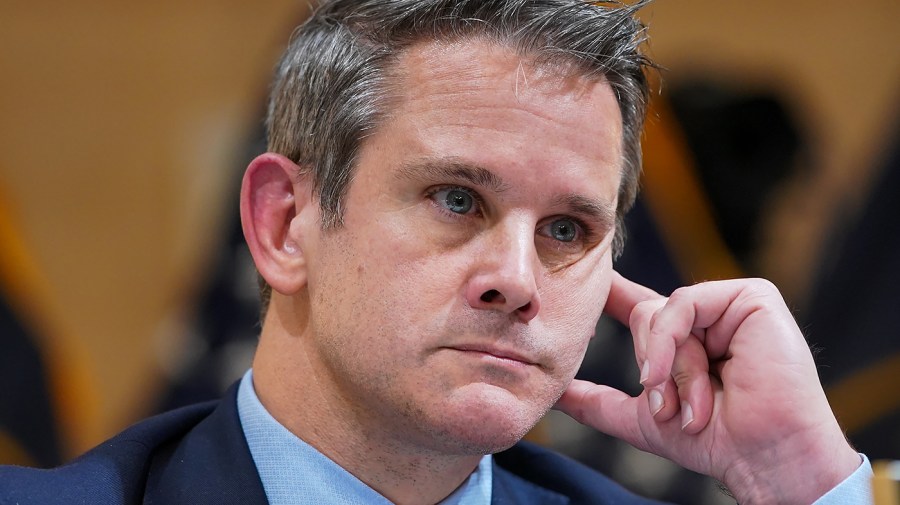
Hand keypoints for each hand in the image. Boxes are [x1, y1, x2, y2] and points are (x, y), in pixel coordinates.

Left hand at [555, 273, 859, 503]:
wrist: (764, 457)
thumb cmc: (715, 443)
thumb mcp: (642, 420)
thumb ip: (597, 402)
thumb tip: (556, 394)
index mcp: (686, 342)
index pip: (639, 308)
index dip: (611, 294)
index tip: (582, 283)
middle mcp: (707, 319)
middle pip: (644, 316)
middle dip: (651, 370)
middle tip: (669, 410)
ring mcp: (729, 306)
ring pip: (661, 313)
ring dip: (668, 368)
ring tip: (688, 408)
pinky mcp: (751, 297)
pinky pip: (682, 303)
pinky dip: (670, 342)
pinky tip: (683, 376)